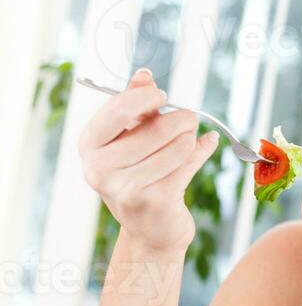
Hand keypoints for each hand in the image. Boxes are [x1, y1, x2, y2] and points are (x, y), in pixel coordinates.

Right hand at [78, 68, 218, 254]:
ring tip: (192, 137)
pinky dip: (202, 150)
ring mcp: (126, 188)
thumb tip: (144, 75)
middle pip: (154, 128)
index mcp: (89, 147)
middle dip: (179, 119)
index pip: (118, 110)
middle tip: (190, 118)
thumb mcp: (129, 139)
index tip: (162, 96)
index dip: (145, 98)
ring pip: (176, 146)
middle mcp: (100, 170)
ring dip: (190, 137)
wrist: (151, 230)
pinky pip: (189, 164)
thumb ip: (134, 106)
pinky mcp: (155, 201)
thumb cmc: (139, 176)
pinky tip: (207, 144)